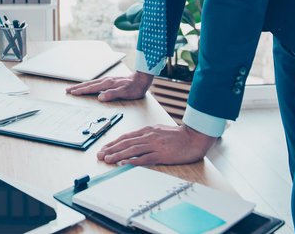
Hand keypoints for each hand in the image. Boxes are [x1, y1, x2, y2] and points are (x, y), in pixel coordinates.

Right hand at [65, 71, 151, 101]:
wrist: (141, 79)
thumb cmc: (134, 88)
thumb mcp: (125, 93)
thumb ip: (112, 95)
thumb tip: (100, 98)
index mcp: (107, 84)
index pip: (91, 88)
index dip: (81, 91)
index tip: (72, 93)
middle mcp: (106, 81)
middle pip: (88, 84)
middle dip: (78, 87)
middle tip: (67, 90)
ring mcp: (107, 80)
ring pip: (91, 83)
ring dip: (82, 85)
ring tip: (74, 88)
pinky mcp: (110, 81)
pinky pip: (96, 82)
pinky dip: (89, 84)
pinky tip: (88, 86)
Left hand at [97, 123, 216, 166]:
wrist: (194, 137)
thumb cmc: (178, 135)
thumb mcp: (160, 130)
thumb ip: (148, 135)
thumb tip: (136, 140)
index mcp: (147, 130)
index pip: (126, 137)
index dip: (114, 143)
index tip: (104, 148)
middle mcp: (148, 136)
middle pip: (126, 143)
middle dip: (111, 149)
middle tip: (100, 155)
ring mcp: (154, 145)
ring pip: (132, 150)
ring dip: (118, 155)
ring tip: (107, 159)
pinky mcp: (162, 154)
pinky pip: (145, 158)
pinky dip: (133, 161)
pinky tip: (124, 163)